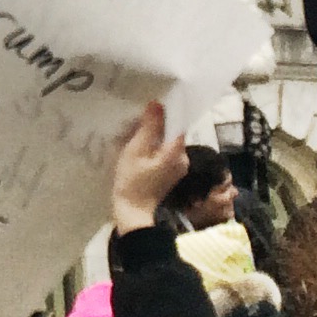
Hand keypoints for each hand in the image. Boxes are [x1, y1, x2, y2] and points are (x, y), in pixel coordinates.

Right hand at [107, 102, 187, 235]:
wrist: (132, 211)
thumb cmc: (132, 181)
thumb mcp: (136, 150)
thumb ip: (149, 127)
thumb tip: (157, 104)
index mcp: (177, 152)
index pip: (178, 123)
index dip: (167, 112)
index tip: (153, 105)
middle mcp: (184, 158)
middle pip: (174, 133)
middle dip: (159, 125)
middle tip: (140, 118)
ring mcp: (179, 167)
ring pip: (169, 143)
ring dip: (156, 136)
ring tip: (138, 132)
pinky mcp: (171, 173)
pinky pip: (166, 153)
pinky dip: (156, 148)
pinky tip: (141, 148)